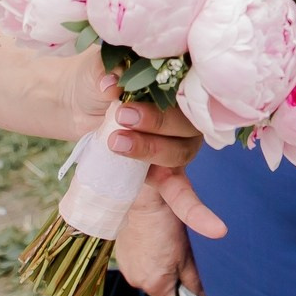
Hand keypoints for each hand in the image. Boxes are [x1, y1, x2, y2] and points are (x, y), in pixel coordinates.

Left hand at [59, 58, 229, 244]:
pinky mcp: (164, 171)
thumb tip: (113, 83)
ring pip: (178, 152)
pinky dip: (199, 212)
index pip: (190, 87)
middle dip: (155, 123)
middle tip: (122, 116)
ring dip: (150, 150)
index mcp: (180, 81)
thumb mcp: (100, 66)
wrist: (77, 101)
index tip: (129, 96)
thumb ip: (110, 69)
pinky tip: (218, 230)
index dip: (167, 93)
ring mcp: (180, 144)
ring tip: (115, 142)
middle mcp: (188, 114)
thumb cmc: (97, 77)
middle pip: (185, 123)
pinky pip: (185, 195)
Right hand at [115, 193, 201, 295]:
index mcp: (154, 284)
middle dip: (169, 281)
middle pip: (158, 292)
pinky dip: (145, 260)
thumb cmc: (166, 223)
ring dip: (156, 270)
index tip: (188, 284)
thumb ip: (194, 280)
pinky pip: (137, 267)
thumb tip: (200, 295)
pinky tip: (151, 244)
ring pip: (147, 279)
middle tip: (177, 259)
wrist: (144, 200)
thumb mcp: (187, 254)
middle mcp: (136, 281)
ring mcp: (126, 269)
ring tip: (163, 249)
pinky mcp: (121, 257)